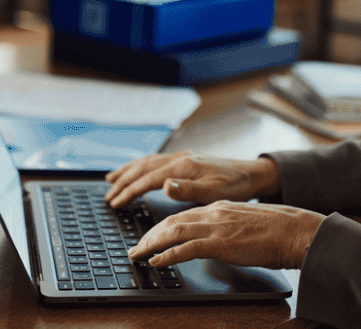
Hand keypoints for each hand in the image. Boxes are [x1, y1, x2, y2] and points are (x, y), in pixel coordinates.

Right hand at [104, 151, 279, 208]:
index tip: (115, 202)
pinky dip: (141, 167)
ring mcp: (182, 158)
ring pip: (147, 162)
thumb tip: (164, 185)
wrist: (252, 174)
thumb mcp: (215, 192)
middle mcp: (180, 159)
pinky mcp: (187, 161)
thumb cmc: (236, 186)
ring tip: (111, 179)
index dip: (129, 191)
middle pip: (143, 168)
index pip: (148, 179)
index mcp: (184, 167)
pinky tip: (138, 171)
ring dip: (128, 171)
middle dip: (123, 182)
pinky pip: (156, 162)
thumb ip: (189, 190)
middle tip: (108, 196)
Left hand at [127, 201, 324, 269]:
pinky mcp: (221, 242)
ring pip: (173, 231)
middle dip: (149, 236)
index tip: (149, 237)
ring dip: (151, 244)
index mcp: (220, 207)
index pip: (182, 215)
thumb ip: (228, 227)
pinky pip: (186, 248)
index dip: (161, 227)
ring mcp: (216, 226)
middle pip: (172, 221)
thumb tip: (218, 240)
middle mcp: (214, 212)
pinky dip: (167, 255)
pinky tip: (156, 262)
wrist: (295, 230)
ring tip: (138, 255)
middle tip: (136, 248)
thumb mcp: (246, 223)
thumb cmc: (278, 230)